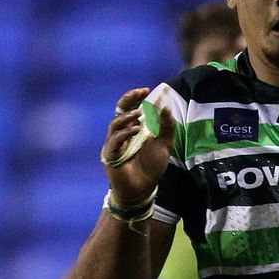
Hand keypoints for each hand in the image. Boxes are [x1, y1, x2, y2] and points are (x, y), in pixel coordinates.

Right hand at [101, 87, 175, 206]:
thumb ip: (167, 126)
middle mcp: (123, 133)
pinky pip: (114, 141)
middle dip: (128, 100)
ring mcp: (115, 143)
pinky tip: (135, 130)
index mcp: (134, 128)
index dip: (136, 97)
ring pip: (115, 124)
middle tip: (139, 93)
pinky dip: (124, 133)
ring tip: (139, 115)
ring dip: (127, 117)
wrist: (143, 189)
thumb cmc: (152, 165)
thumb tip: (166, 107)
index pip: (131, 108)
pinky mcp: (111, 155)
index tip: (146, 89)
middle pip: (120, 111)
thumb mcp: (165, 144)